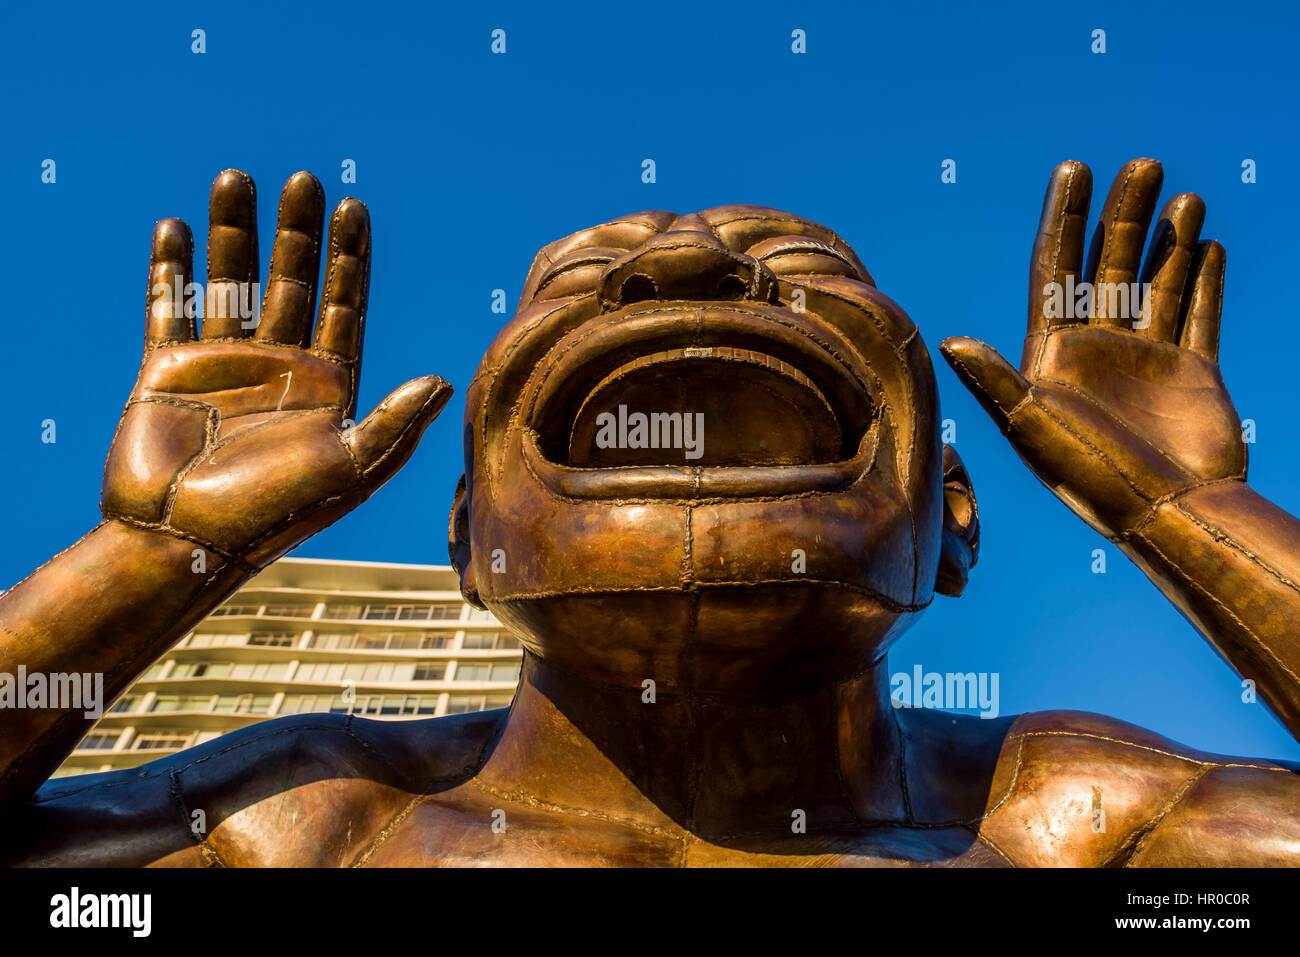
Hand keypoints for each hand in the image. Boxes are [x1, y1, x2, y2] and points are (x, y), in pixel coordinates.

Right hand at [101, 170, 450, 567]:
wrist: (184, 545)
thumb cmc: (274, 516)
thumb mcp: (348, 469)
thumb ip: (394, 424)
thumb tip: (440, 380)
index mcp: (326, 386)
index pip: (344, 306)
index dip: (351, 259)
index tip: (355, 207)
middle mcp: (279, 368)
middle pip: (292, 282)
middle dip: (299, 232)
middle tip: (304, 179)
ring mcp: (223, 366)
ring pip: (233, 282)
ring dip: (233, 233)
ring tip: (235, 177)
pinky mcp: (168, 371)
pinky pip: (169, 309)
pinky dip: (170, 271)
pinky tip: (175, 228)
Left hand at [940, 158, 1244, 538]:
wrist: (1166, 516)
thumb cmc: (1091, 478)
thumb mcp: (1032, 428)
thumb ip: (996, 382)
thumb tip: (950, 340)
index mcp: (1052, 354)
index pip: (1053, 270)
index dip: (1062, 219)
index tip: (1074, 167)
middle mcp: (1095, 350)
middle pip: (1107, 265)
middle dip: (1123, 214)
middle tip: (1143, 163)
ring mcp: (1145, 359)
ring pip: (1157, 282)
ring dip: (1169, 238)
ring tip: (1185, 197)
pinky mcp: (1192, 373)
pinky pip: (1198, 315)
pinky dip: (1205, 282)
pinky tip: (1209, 246)